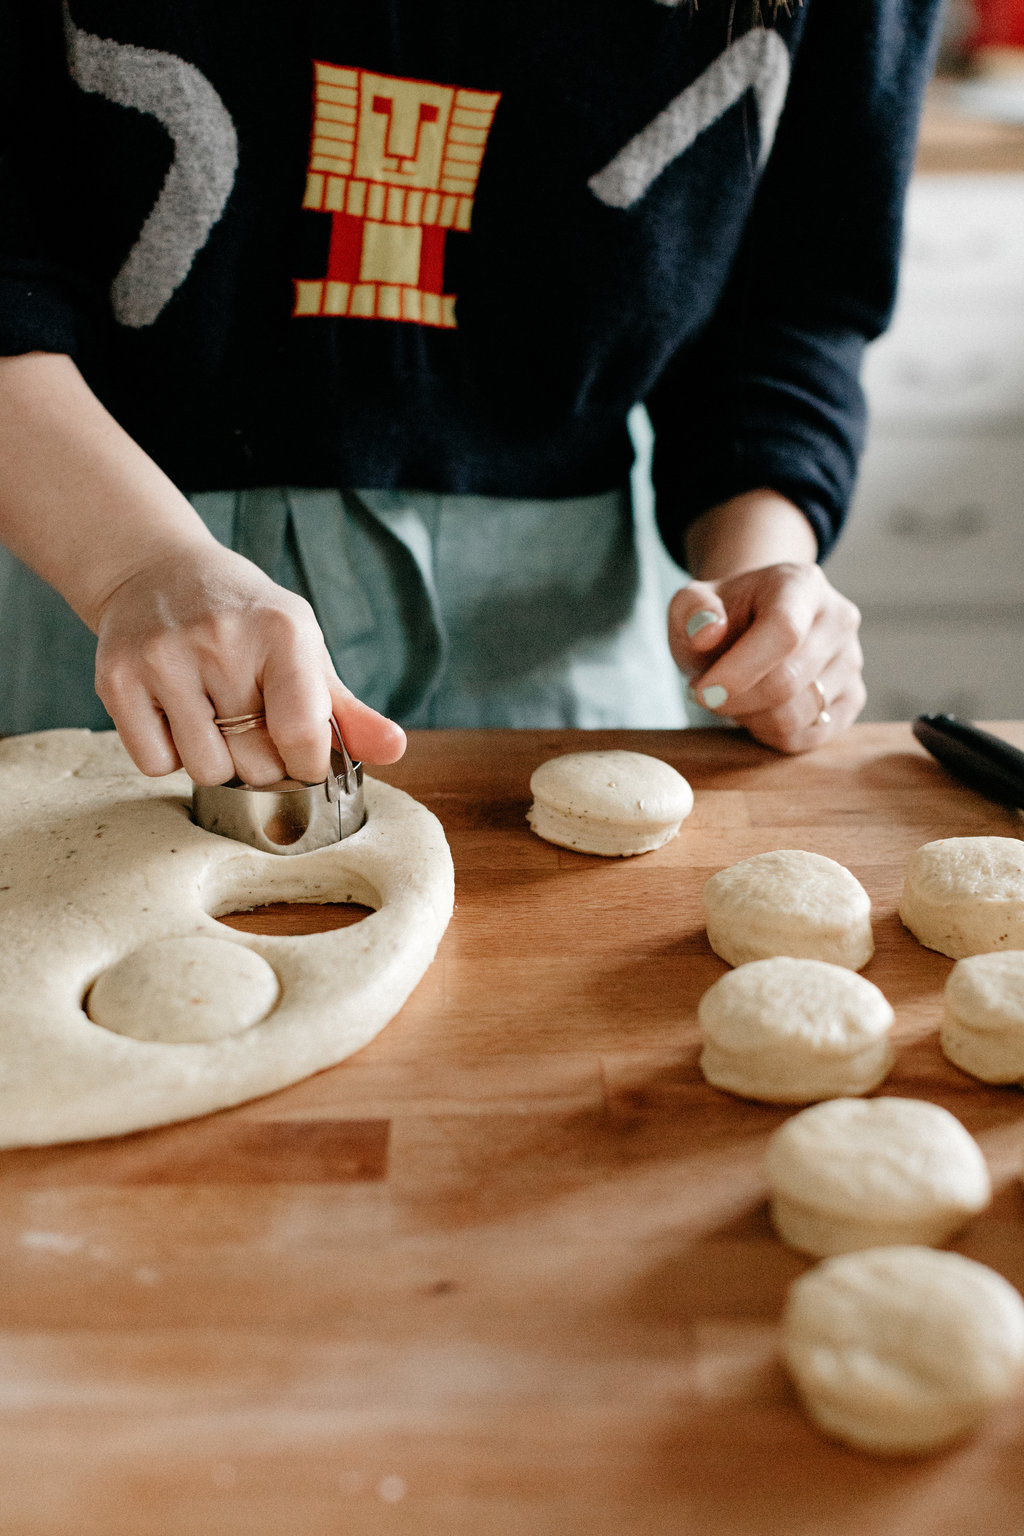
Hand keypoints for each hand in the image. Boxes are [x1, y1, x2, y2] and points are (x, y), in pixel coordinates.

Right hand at [94, 540, 405, 783]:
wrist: (157, 572)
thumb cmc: (245, 621)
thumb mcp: (303, 649)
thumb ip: (347, 710)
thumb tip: (396, 749)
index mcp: (282, 630)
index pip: (304, 736)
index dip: (307, 763)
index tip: (301, 754)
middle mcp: (221, 640)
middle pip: (255, 764)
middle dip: (261, 763)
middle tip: (250, 726)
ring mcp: (163, 658)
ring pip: (205, 770)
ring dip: (215, 761)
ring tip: (213, 717)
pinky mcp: (118, 677)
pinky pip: (155, 763)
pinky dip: (169, 755)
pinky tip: (175, 714)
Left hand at [668, 561, 865, 753]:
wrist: (750, 627)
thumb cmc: (721, 619)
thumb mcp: (691, 605)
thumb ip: (691, 610)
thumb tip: (707, 632)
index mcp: (801, 583)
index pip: (783, 631)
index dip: (740, 671)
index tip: (704, 691)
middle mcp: (838, 618)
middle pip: (788, 682)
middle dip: (735, 700)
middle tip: (707, 693)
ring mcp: (851, 659)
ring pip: (797, 716)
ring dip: (750, 718)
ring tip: (734, 696)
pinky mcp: (853, 696)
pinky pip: (808, 736)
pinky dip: (771, 734)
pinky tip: (756, 711)